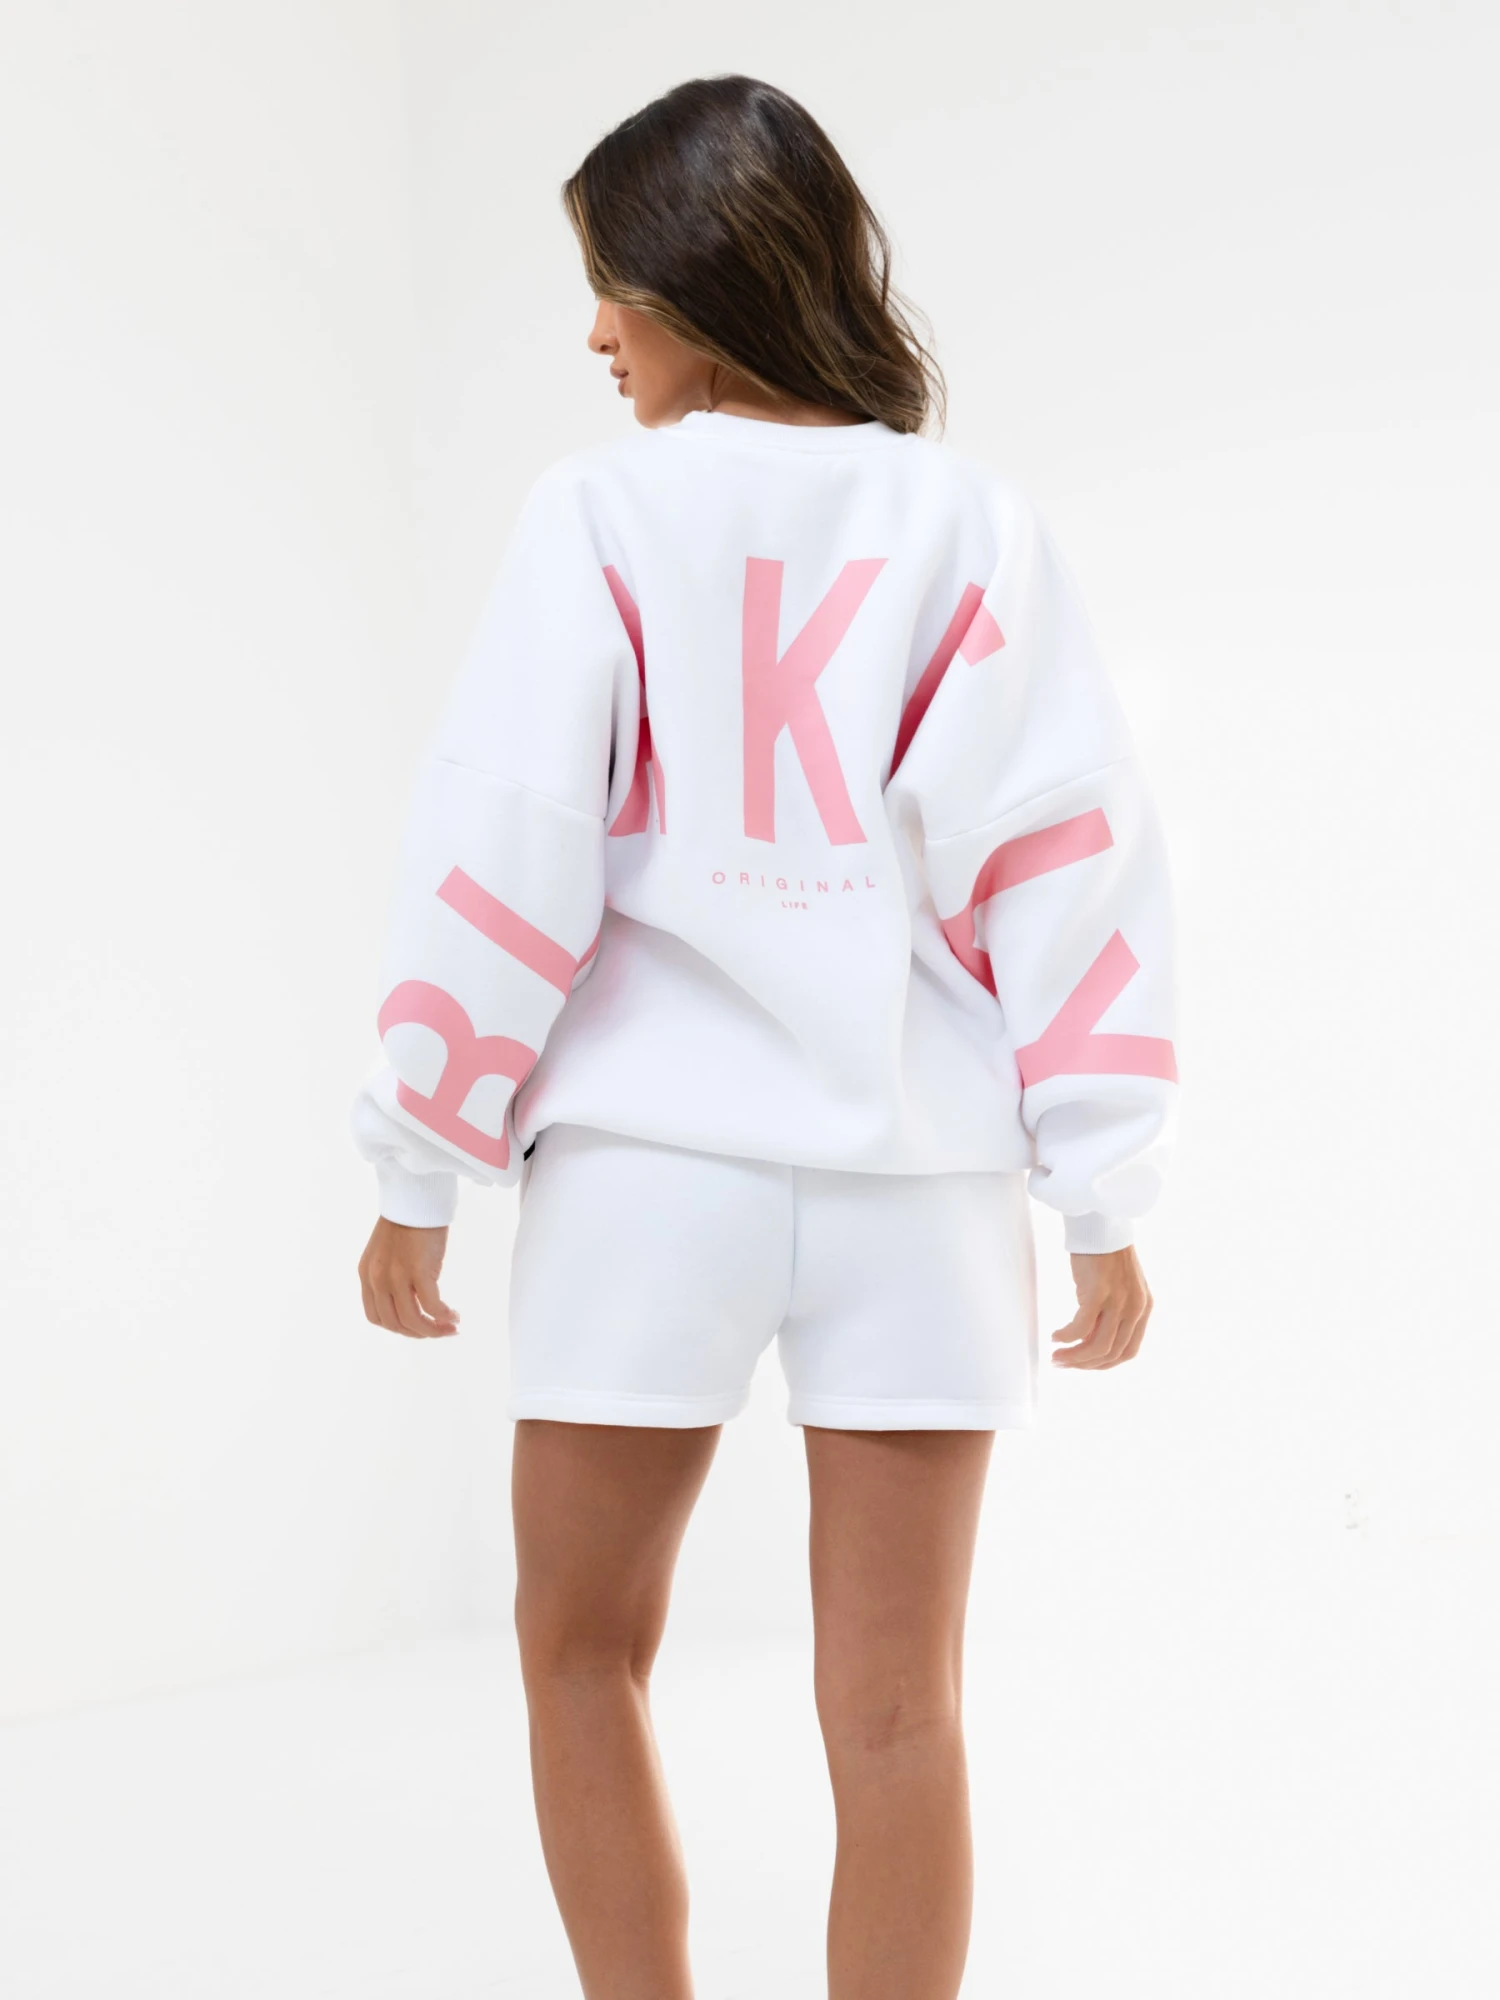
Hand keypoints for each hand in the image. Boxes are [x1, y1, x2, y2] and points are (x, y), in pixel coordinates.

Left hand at [358, 1218, 459, 1338]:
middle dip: (419, 1333)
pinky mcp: (418, 1271)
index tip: (418, 1326)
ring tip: (450, 1328)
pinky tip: (454, 1316)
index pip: (377, 1316)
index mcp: (367, 1275)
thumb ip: (392, 1274)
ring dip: (433, 1331)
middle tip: (439, 1330)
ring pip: (412, 1320)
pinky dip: (443, 1317)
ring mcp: (396, 1277)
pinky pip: (431, 1306)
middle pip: (395, 1323)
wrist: (416, 1196)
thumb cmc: (409, 1220)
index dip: (398, 1327)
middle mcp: (377, 1279)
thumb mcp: (388, 1252)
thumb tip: (414, 1296)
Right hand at [1050, 1246, 1151, 1368]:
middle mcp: (1135, 1308)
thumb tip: (1088, 1339)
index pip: (1127, 1352)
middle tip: (1062, 1362)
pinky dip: (1066, 1337)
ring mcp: (1118, 1301)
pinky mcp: (1098, 1293)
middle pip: (1111, 1353)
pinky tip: (1056, 1336)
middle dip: (1084, 1364)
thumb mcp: (1118, 1288)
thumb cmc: (1104, 1253)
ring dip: (1074, 1357)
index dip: (1103, 1364)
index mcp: (1143, 1308)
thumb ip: (1111, 1313)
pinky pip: (1080, 1328)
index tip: (1082, 1364)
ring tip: (1057, 1355)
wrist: (1100, 1224)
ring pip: (1097, 1347)